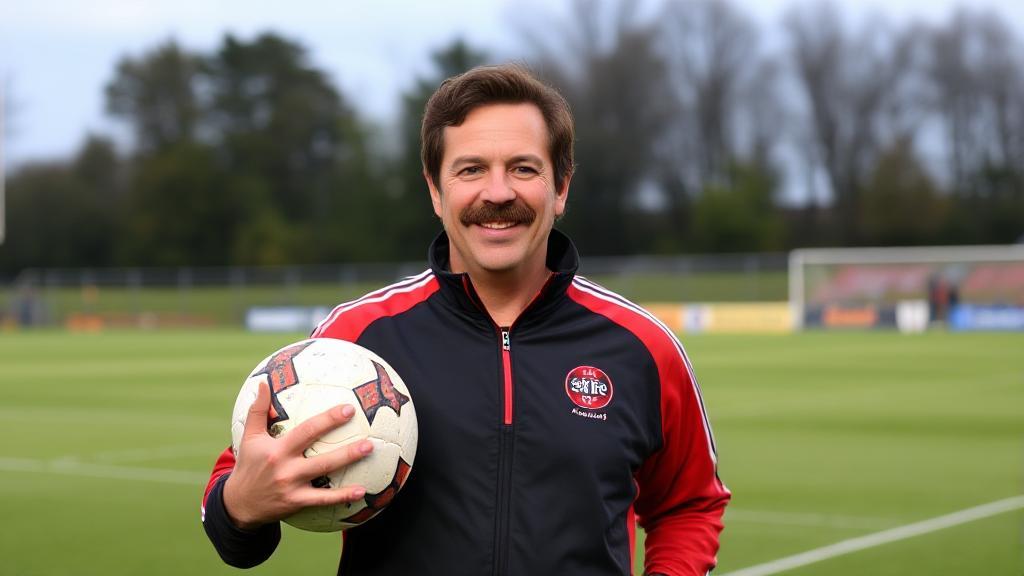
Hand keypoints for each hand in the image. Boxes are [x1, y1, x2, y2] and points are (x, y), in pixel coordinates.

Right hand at [223, 380, 373, 529]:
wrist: (239, 503)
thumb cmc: (249, 465)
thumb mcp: (250, 437)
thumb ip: (258, 410)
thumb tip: (263, 382)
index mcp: (278, 449)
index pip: (307, 431)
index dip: (329, 420)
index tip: (348, 409)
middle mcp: (286, 468)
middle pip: (320, 456)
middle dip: (345, 446)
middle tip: (368, 435)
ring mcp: (293, 487)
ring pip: (325, 475)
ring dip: (348, 465)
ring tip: (370, 453)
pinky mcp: (297, 502)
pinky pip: (323, 500)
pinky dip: (343, 497)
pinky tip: (362, 491)